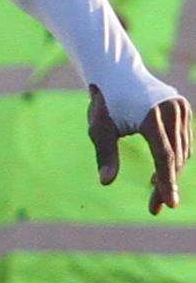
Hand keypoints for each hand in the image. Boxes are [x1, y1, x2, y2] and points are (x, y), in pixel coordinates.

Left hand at [89, 86, 191, 213]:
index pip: (164, 156)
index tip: (169, 203)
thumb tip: (105, 182)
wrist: (117, 74)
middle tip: (155, 208)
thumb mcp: (99, 130)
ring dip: (171, 174)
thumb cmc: (104, 104)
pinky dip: (174, 158)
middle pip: (175, 156)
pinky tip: (159, 176)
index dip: (167, 182)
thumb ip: (105, 155)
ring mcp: (181, 108)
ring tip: (155, 196)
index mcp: (152, 116)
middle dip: (166, 184)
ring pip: (182, 150)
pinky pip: (183, 140)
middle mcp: (172, 110)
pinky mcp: (183, 109)